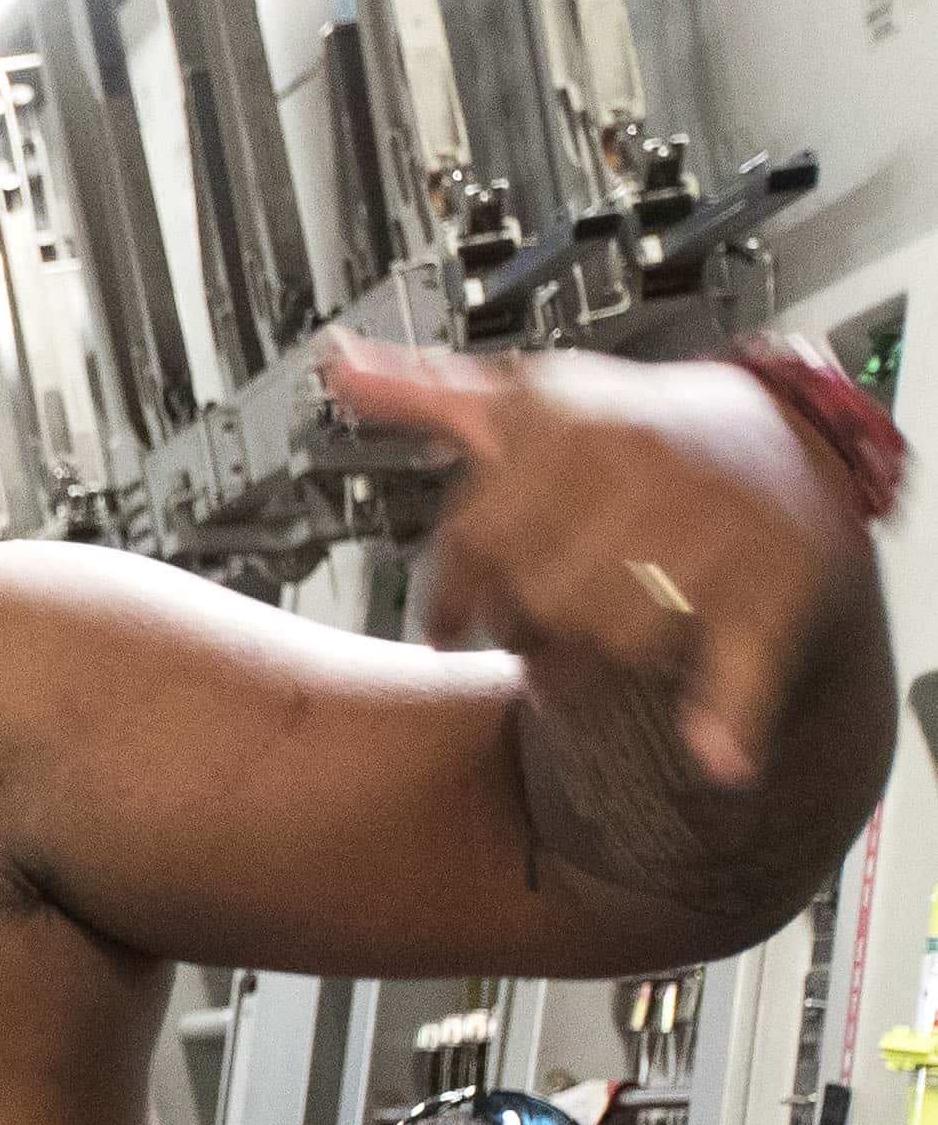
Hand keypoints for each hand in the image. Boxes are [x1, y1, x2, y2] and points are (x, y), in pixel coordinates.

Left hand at [327, 334, 872, 786]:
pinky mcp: (778, 579)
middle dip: (526, 621)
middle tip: (537, 620)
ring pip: (612, 636)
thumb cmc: (631, 428)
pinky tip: (717, 757)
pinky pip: (740, 661)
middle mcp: (643, 468)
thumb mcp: (529, 400)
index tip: (443, 624)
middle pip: (537, 597)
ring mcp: (715, 526)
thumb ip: (428, 396)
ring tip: (606, 620)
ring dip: (599, 650)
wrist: (784, 439)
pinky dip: (729, 714)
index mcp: (575, 427)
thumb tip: (340, 367)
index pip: (477, 536)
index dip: (450, 593)